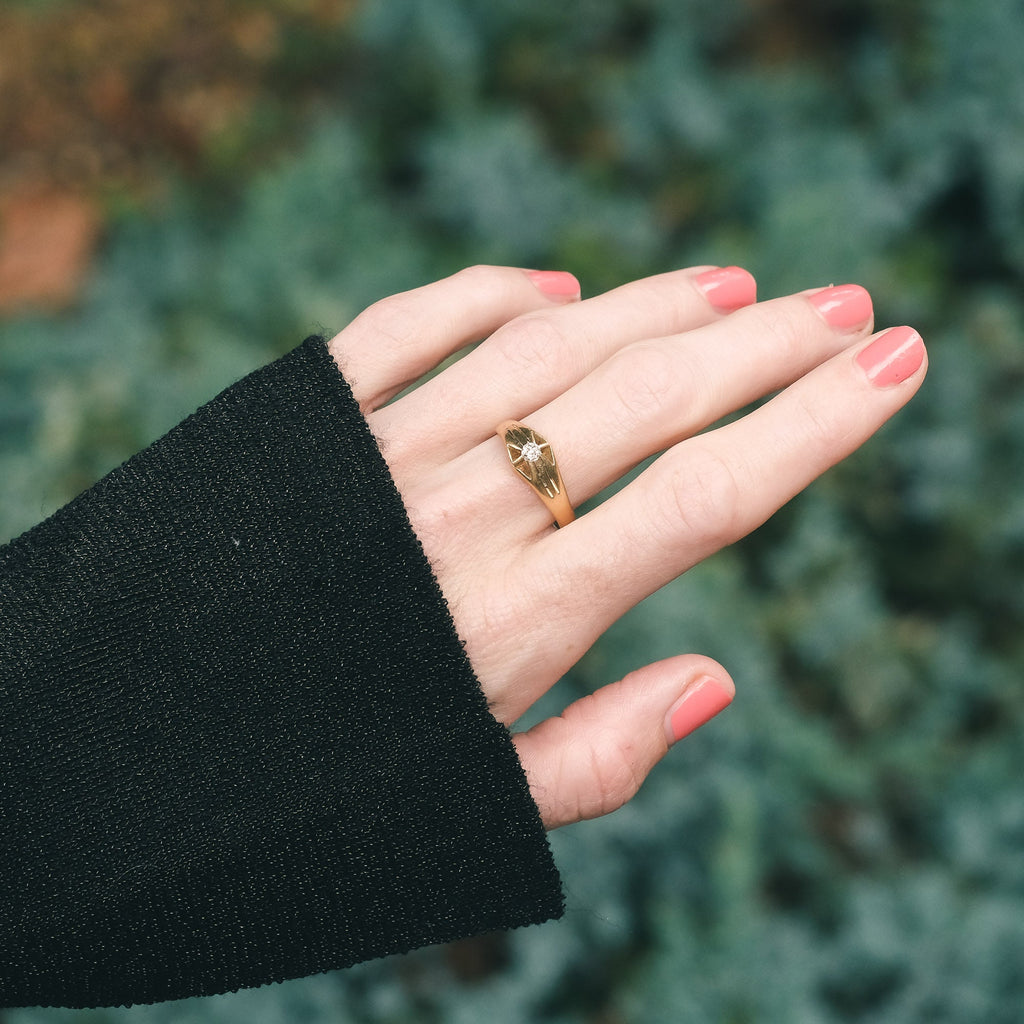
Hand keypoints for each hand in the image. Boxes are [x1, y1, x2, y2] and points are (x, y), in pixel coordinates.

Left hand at [328, 265, 926, 828]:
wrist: (130, 749)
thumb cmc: (312, 791)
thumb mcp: (467, 813)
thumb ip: (599, 760)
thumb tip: (718, 680)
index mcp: (517, 624)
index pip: (710, 498)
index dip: (817, 426)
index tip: (892, 366)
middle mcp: (460, 522)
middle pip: (650, 401)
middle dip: (768, 348)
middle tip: (846, 308)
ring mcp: (379, 460)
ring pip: (549, 349)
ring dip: (653, 306)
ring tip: (735, 287)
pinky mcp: (302, 424)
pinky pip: (408, 328)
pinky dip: (492, 296)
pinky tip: (557, 291)